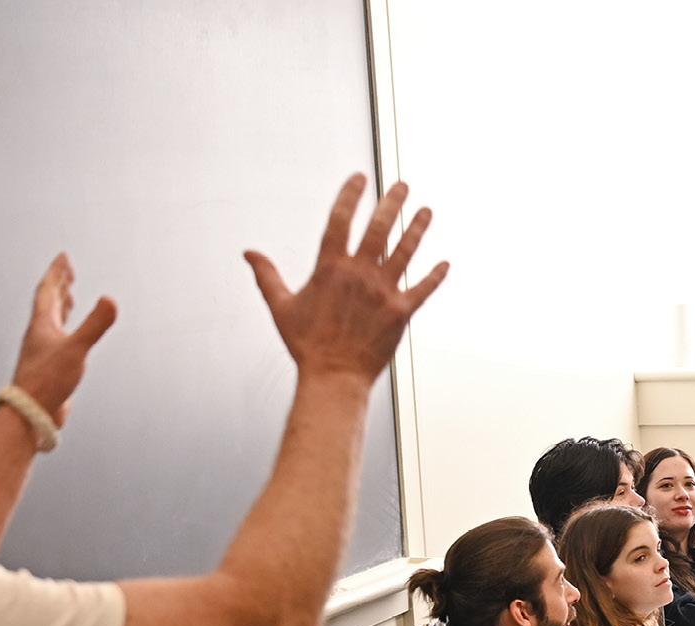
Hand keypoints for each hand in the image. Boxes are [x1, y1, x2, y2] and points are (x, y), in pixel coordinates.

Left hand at [9, 254, 118, 421]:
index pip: (48, 291)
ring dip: (62, 306)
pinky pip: (57, 340)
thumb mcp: (76, 350)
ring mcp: (43, 350)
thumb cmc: (48, 381)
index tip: (63, 257)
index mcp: (42, 325)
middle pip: (49, 303)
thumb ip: (95, 325)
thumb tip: (110, 299)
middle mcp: (40, 334)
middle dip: (60, 285)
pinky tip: (70, 337)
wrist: (30, 412)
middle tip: (68, 271)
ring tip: (69, 298)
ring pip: (52, 321)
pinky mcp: (49, 366)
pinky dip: (65, 330)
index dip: (57, 273)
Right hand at [244, 174, 448, 382]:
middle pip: (379, 228)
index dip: (350, 196)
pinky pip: (422, 289)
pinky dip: (435, 276)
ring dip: (417, 228)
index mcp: (330, 268)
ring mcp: (382, 292)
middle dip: (392, 202)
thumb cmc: (306, 345)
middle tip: (402, 185)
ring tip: (426, 210)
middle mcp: (359, 274)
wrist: (333, 377)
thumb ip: (267, 276)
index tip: (359, 179)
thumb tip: (249, 253)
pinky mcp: (400, 312)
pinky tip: (445, 264)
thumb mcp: (280, 306)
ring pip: (405, 251)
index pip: (341, 219)